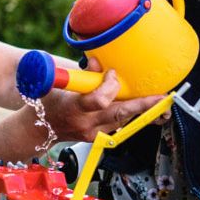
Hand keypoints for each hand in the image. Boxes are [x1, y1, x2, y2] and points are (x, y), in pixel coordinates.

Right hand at [40, 67, 165, 141]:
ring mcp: (92, 133)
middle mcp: (85, 124)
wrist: (38, 130)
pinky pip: (120, 126)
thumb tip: (99, 62)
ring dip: (143, 112)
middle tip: (161, 98)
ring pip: (124, 122)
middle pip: (119, 114)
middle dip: (142, 105)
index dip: (109, 87)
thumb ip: (82, 74)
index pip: (97, 101)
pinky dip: (133, 117)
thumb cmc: (47, 104)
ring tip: (161, 103)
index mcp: (73, 108)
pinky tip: (147, 111)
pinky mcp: (98, 138)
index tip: (111, 74)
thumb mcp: (59, 84)